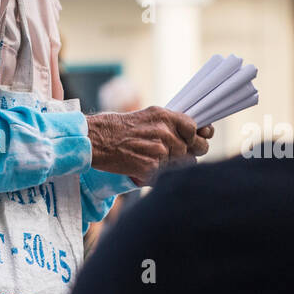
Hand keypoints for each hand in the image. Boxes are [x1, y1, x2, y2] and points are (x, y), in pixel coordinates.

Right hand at [86, 107, 211, 185]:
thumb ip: (172, 124)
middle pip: (195, 149)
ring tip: (153, 159)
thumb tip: (198, 133)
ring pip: (184, 165)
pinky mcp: (152, 168)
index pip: (195, 129)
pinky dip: (158, 175)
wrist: (96, 139)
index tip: (191, 140)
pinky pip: (166, 176)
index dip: (196, 137)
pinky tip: (144, 167)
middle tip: (174, 154)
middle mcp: (165, 132)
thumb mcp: (148, 116)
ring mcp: (159, 151)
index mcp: (165, 117)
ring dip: (173, 166)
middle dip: (190, 153)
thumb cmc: (119, 128)